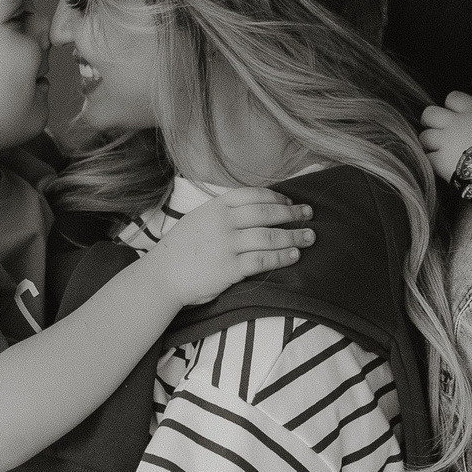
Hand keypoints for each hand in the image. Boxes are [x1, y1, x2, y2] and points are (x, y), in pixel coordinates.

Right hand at [146, 189, 315, 308]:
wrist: (162, 275)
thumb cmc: (182, 248)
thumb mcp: (200, 218)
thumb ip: (224, 212)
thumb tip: (255, 208)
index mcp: (216, 206)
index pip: (255, 195)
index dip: (277, 198)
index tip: (290, 202)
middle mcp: (224, 221)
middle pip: (268, 213)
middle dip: (293, 213)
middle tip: (309, 215)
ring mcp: (227, 244)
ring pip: (270, 236)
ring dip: (294, 235)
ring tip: (309, 236)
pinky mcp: (230, 268)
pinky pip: (263, 259)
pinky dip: (282, 256)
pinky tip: (294, 255)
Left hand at [419, 92, 471, 187]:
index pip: (453, 98)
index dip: (452, 105)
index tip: (457, 114)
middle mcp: (455, 123)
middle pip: (430, 113)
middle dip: (432, 121)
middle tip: (440, 131)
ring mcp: (446, 142)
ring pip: (424, 136)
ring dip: (430, 143)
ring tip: (438, 151)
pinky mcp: (440, 161)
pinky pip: (427, 157)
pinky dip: (432, 161)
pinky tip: (439, 166)